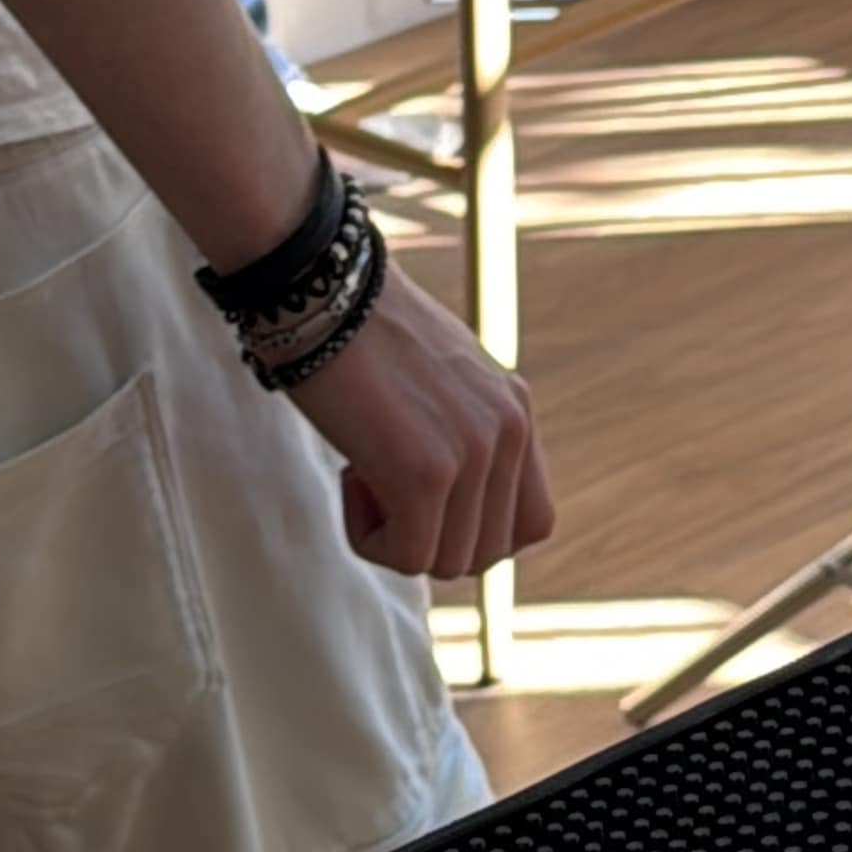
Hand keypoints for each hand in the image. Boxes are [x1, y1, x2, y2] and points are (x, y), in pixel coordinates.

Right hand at [286, 261, 551, 588]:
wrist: (319, 289)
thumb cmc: (356, 329)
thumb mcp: (436, 377)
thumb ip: (461, 429)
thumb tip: (449, 496)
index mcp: (515, 408)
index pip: (533, 522)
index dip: (475, 531)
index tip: (424, 500)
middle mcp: (509, 431)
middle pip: (489, 552)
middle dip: (431, 539)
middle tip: (384, 481)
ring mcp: (474, 453)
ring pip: (448, 562)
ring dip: (396, 537)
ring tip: (362, 469)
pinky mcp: (427, 473)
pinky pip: (408, 555)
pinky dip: (369, 537)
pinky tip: (349, 475)